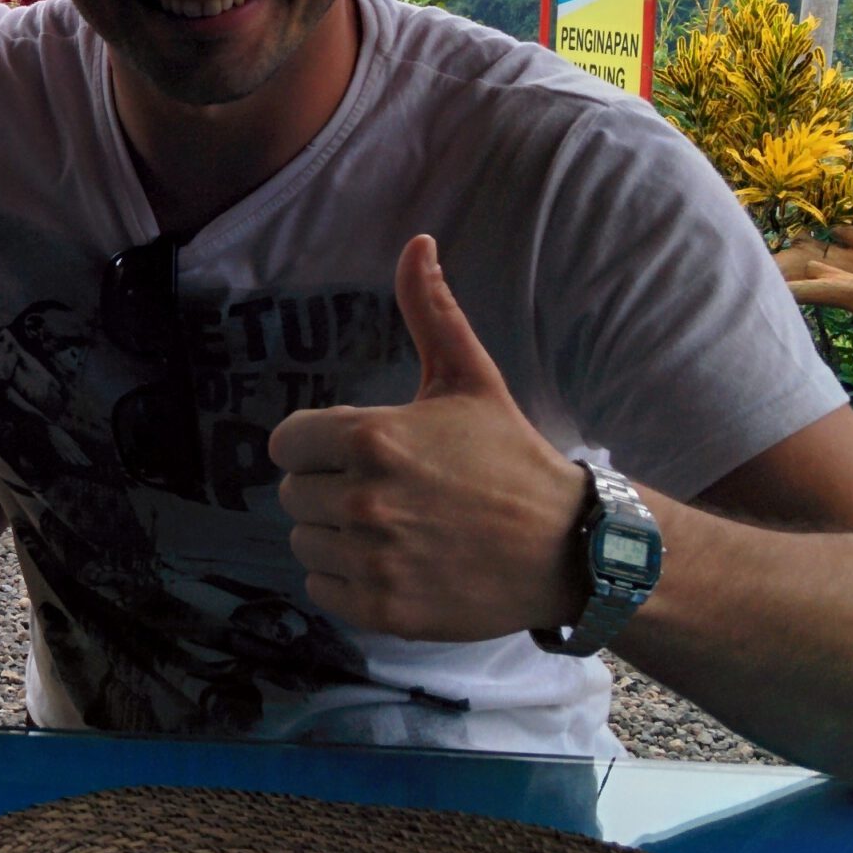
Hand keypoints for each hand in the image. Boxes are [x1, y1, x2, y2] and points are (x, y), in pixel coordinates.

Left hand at [268, 234, 586, 641]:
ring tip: (392, 528)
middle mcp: (365, 499)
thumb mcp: (469, 378)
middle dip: (328, 490)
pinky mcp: (383, 608)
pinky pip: (320, 589)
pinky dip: (345, 581)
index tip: (356, 454)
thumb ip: (430, 311)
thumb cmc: (509, 457)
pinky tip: (391, 563)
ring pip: (304, 543)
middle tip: (384, 493)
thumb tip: (417, 244)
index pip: (287, 443)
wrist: (565, 547)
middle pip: (293, 494)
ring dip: (334, 537)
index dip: (316, 448)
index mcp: (372, 438)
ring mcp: (373, 558)